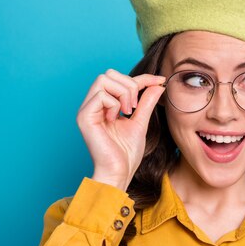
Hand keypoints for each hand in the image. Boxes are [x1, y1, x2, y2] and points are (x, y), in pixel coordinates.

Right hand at [76, 68, 165, 190]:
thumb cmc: (127, 153)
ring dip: (123, 93)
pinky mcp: (84, 117)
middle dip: (129, 85)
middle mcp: (93, 104)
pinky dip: (114, 104)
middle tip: (136, 107)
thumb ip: (147, 102)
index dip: (143, 77)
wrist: (119, 172)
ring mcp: (87, 109)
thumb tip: (158, 84)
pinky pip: (100, 95)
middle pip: (109, 73)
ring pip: (104, 79)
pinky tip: (116, 118)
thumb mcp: (141, 122)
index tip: (161, 80)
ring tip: (128, 112)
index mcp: (104, 105)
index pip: (121, 79)